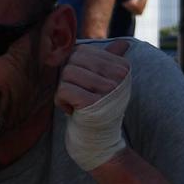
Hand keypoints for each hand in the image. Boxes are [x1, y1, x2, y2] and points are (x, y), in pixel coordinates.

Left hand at [57, 40, 133, 171]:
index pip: (81, 51)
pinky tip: (73, 111)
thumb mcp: (108, 82)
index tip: (87, 87)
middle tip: (80, 96)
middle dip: (68, 79)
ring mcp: (108, 90)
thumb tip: (123, 43)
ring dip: (64, 91)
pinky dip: (61, 101)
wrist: (99, 141)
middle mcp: (119, 76)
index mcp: (122, 66)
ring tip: (77, 104)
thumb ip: (112, 60)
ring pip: (66, 73)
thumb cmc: (99, 108)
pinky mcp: (93, 104)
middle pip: (73, 61)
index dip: (75, 68)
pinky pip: (63, 90)